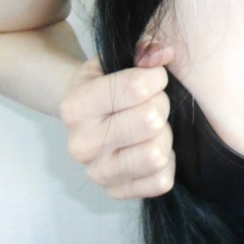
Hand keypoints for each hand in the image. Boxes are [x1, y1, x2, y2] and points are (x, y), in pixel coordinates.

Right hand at [60, 42, 175, 199]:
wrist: (85, 117)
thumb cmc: (106, 83)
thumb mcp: (116, 59)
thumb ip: (142, 51)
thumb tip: (165, 54)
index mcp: (76, 106)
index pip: (137, 88)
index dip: (156, 77)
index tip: (151, 77)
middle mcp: (81, 144)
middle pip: (151, 119)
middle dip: (161, 104)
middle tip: (152, 102)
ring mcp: (97, 174)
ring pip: (157, 153)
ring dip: (164, 135)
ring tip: (152, 127)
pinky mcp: (116, 193)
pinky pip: (161, 181)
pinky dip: (167, 162)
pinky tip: (151, 146)